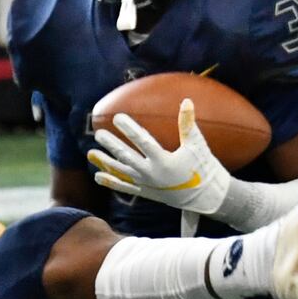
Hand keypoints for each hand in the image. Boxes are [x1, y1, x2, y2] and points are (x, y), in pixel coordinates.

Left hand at [87, 98, 230, 215]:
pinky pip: (125, 187)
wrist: (207, 197)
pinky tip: (98, 176)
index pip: (142, 141)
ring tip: (91, 153)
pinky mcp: (146, 193)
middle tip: (98, 133)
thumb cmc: (204, 168)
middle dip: (111, 145)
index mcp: (164, 161)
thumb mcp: (197, 145)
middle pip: (126, 157)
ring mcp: (147, 185)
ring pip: (121, 172)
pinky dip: (111, 182)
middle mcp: (152, 174)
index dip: (128, 128)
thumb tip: (186, 100)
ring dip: (105, 162)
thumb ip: (188, 124)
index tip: (117, 117)